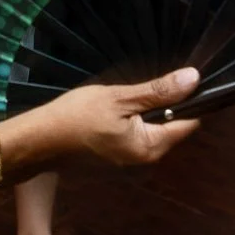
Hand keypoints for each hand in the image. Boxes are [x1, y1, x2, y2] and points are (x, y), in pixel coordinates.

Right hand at [9, 67, 202, 170]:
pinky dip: (134, 117)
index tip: (183, 77)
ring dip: (148, 109)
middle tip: (149, 80)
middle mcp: (146, 157)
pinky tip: (119, 104)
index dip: (191, 99)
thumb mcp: (119, 98)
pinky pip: (137, 132)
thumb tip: (194, 79)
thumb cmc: (78, 116)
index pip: (189, 122)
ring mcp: (130, 158)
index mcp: (150, 146)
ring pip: (153, 127)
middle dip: (167, 103)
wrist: (40, 139)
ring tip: (132, 90)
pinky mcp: (117, 154)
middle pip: (172, 125)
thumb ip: (158, 91)